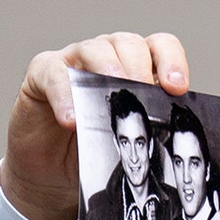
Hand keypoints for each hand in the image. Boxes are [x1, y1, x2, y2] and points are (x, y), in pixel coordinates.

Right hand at [2, 32, 189, 219]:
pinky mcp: (42, 73)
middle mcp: (107, 57)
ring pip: (94, 49)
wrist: (54, 176)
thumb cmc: (96, 151)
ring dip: (107, 71)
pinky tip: (72, 119)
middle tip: (144, 96)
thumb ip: (150, 126)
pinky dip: (64, 95)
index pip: (160, 48)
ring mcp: (74, 61)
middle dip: (140, 68)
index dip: (171, 62)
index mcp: (137, 68)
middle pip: (129, 44)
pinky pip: (54, 74)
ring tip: (110, 97)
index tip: (177, 88)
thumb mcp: (129, 140)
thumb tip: (178, 131)